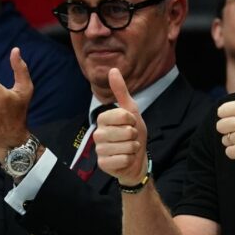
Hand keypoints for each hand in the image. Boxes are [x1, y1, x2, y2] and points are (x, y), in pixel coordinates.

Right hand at [95, 68, 147, 185]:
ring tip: (128, 148)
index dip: (132, 120)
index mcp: (103, 119)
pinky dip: (129, 159)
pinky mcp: (102, 164)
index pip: (122, 115)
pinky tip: (125, 159)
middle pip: (126, 132)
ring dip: (133, 148)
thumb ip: (121, 91)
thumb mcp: (131, 111)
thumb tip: (113, 69)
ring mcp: (99, 150)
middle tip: (130, 138)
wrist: (136, 160)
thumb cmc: (133, 134)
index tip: (130, 123)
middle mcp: (97, 134)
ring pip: (126, 147)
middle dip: (134, 136)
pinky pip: (123, 159)